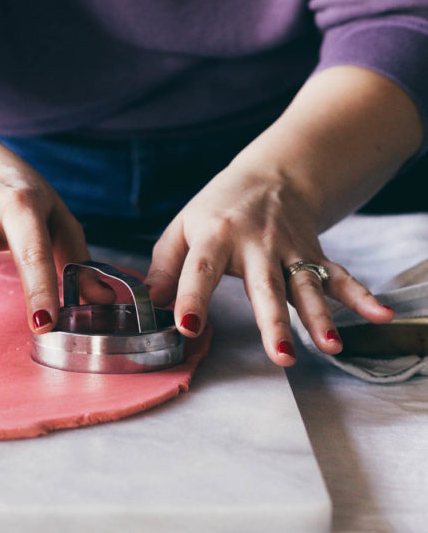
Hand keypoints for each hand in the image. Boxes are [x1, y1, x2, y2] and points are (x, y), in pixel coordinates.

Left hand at [143, 162, 393, 365]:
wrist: (270, 175)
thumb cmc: (217, 209)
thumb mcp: (182, 227)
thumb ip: (165, 267)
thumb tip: (149, 304)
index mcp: (215, 235)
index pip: (200, 270)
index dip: (191, 299)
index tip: (187, 329)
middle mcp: (255, 243)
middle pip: (264, 285)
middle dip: (273, 322)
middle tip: (281, 357)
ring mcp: (289, 250)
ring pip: (306, 286)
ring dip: (320, 317)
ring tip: (331, 346)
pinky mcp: (313, 254)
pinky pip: (339, 277)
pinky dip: (362, 296)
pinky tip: (382, 315)